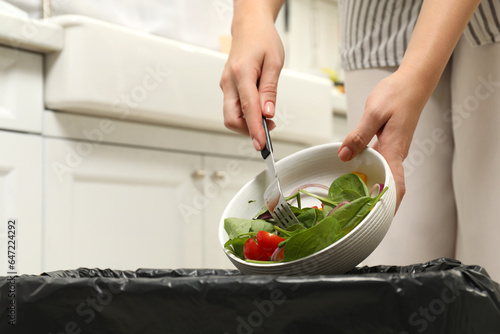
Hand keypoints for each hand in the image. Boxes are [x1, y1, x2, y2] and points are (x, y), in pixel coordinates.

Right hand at [219, 17, 283, 150]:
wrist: (249, 26)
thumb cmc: (262, 40)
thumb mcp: (274, 63)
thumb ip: (269, 90)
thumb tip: (268, 113)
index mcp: (241, 74)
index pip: (247, 109)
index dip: (255, 130)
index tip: (262, 144)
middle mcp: (229, 82)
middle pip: (232, 118)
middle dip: (248, 130)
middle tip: (268, 132)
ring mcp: (226, 85)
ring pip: (231, 115)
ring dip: (247, 124)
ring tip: (267, 120)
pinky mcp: (227, 87)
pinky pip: (233, 107)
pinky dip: (245, 115)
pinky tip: (258, 111)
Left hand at [338, 70, 428, 211]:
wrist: (412, 82)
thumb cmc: (396, 94)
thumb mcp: (373, 112)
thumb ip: (358, 135)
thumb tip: (344, 155)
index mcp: (394, 149)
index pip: (395, 183)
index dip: (389, 204)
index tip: (380, 219)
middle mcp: (396, 153)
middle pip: (389, 184)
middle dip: (377, 201)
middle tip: (355, 213)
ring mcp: (394, 149)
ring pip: (383, 174)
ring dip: (372, 188)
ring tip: (351, 200)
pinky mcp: (390, 144)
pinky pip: (380, 163)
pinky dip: (370, 172)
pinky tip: (355, 173)